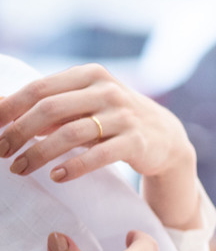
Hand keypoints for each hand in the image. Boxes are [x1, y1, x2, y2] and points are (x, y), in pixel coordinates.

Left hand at [0, 64, 200, 228]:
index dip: (10, 109)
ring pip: (70, 133)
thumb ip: (49, 104)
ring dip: (38, 153)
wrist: (164, 136)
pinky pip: (98, 155)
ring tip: (20, 169)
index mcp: (90, 74)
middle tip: (0, 152)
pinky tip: (56, 176)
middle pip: (50, 109)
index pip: (40, 89)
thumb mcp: (84, 104)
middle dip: (18, 132)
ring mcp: (124, 115)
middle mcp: (108, 90)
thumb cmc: (112, 118)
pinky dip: (73, 167)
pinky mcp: (136, 141)